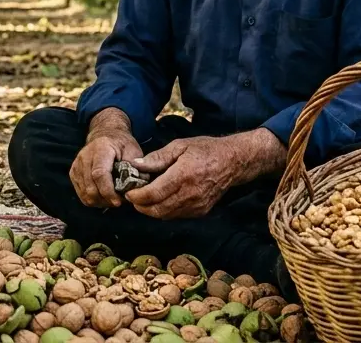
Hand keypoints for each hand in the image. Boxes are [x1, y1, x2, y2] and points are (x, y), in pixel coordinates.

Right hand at [70, 109, 142, 207]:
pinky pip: (81, 194)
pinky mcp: (73, 173)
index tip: (118, 202)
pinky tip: (104, 197)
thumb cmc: (121, 144)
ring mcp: (77, 165)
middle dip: (105, 200)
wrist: (105, 134)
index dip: (108, 191)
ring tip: (112, 199)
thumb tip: (137, 187)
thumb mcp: (133, 151)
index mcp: (100, 149)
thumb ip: (135, 168)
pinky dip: (93, 200)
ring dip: (100, 201)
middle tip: (119, 201)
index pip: (99, 173)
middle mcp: (85, 157)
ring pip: (85, 194)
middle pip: (90, 187)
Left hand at [125, 129, 285, 219]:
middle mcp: (190, 194)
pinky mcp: (200, 211)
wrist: (232, 162)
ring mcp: (196, 205)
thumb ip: (157, 158)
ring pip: (166, 215)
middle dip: (141, 206)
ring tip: (143, 199)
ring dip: (151, 210)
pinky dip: (164, 211)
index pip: (154, 194)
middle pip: (158, 209)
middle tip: (132, 198)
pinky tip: (160, 201)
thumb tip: (136, 165)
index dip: (137, 196)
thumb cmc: (205, 150)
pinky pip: (177, 215)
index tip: (128, 193)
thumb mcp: (180, 145)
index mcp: (183, 175)